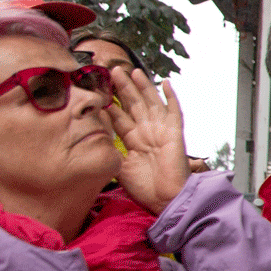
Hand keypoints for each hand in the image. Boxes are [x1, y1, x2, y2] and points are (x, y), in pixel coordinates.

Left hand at [106, 67, 189, 214]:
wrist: (165, 199)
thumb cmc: (145, 188)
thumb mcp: (119, 167)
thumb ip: (110, 151)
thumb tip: (96, 138)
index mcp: (133, 140)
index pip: (119, 117)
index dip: (109, 103)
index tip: (96, 90)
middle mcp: (146, 132)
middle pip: (133, 104)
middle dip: (123, 88)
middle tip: (112, 71)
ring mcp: (161, 131)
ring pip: (150, 102)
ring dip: (142, 86)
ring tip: (132, 71)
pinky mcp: (174, 133)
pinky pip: (174, 111)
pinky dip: (171, 97)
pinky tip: (165, 83)